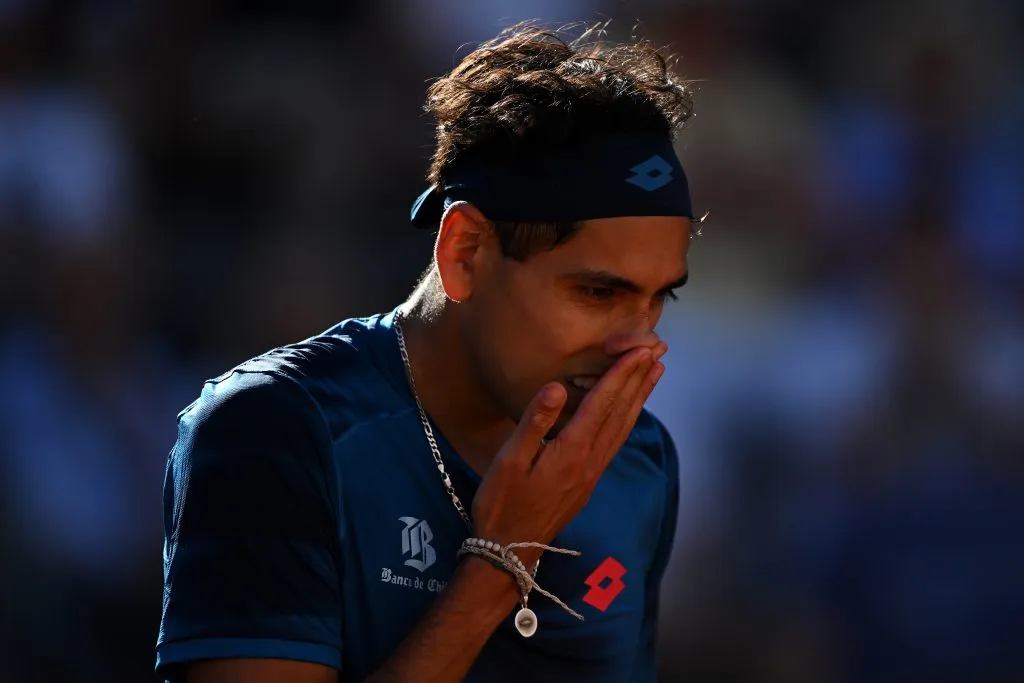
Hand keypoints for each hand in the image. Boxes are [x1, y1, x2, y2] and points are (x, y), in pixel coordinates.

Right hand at [471, 340, 666, 565]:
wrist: (510, 549)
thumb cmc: (503, 502)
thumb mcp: (510, 460)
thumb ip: (535, 422)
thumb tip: (557, 387)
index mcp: (572, 451)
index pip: (602, 404)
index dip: (621, 375)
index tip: (640, 351)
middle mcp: (590, 461)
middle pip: (621, 413)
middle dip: (638, 380)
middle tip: (656, 352)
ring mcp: (592, 474)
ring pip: (623, 428)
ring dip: (639, 399)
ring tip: (654, 375)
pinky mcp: (588, 482)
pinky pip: (616, 442)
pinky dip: (628, 420)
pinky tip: (629, 413)